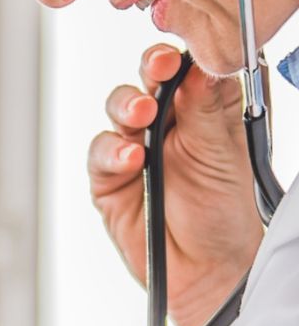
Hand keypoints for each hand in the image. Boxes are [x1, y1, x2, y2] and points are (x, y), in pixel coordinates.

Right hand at [91, 45, 262, 325]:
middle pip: (146, 82)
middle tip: (157, 72)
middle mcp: (168, 125)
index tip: (181, 54)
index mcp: (203, 111)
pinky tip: (130, 160)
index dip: (180, 56)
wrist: (206, 271)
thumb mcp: (224, 153)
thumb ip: (206, 108)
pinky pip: (100, 155)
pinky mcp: (109, 180)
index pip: (186, 69)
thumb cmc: (224, 214)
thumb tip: (198, 64)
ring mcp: (135, 150)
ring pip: (118, 111)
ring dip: (126, 107)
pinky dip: (111, 153)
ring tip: (142, 118)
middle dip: (148, 72)